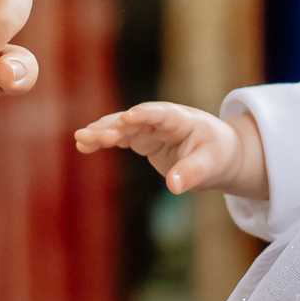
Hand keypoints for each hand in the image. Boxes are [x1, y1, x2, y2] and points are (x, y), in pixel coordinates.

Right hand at [74, 102, 267, 198]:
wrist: (218, 155)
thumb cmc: (217, 156)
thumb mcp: (211, 166)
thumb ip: (192, 173)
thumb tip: (173, 186)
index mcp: (181, 119)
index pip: (160, 114)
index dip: (144, 115)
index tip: (127, 119)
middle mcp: (161, 119)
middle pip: (134, 120)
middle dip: (113, 126)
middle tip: (92, 135)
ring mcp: (149, 128)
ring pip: (121, 126)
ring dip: (101, 131)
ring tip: (81, 139)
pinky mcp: (142, 139)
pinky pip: (119, 137)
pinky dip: (102, 140)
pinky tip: (83, 145)